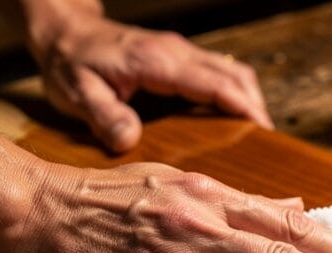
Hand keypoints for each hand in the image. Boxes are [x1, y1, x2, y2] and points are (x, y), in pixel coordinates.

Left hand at [26, 5, 272, 151]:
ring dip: (248, 99)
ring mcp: (180, 52)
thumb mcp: (76, 92)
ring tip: (254, 134)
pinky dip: (234, 94)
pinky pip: (219, 73)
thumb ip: (103, 116)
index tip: (264, 131)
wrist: (64, 31)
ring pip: (231, 71)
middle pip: (235, 75)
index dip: (244, 107)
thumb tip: (130, 140)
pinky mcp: (179, 57)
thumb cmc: (70, 62)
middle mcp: (176, 52)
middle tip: (267, 142)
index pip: (215, 83)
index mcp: (157, 62)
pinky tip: (231, 118)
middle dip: (256, 107)